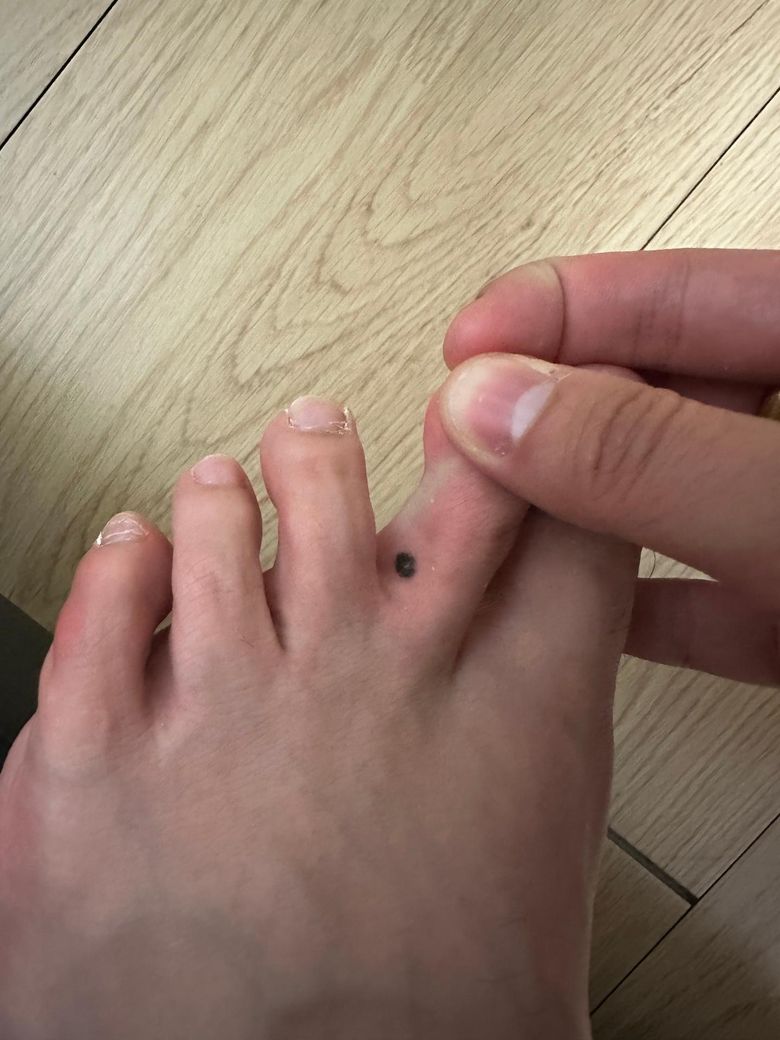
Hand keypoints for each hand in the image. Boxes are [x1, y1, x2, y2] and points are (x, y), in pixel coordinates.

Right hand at [438, 249, 779, 685]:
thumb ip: (649, 454)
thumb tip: (493, 406)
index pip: (686, 297)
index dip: (566, 308)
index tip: (468, 344)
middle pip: (666, 398)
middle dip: (559, 411)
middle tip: (458, 431)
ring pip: (677, 501)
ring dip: (584, 512)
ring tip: (484, 515)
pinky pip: (712, 598)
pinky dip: (646, 609)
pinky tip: (571, 619)